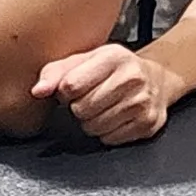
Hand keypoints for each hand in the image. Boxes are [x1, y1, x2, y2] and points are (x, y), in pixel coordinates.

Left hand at [31, 43, 177, 144]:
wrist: (156, 79)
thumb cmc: (113, 71)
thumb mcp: (84, 61)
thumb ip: (55, 72)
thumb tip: (38, 91)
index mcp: (114, 56)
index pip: (70, 85)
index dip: (65, 92)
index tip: (75, 88)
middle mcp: (133, 77)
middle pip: (82, 109)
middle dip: (80, 108)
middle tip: (92, 98)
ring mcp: (143, 101)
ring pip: (94, 127)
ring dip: (93, 122)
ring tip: (105, 108)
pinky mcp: (148, 123)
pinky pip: (109, 139)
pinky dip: (108, 132)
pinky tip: (117, 117)